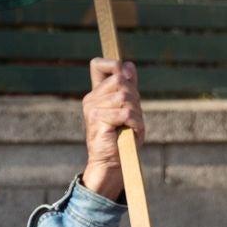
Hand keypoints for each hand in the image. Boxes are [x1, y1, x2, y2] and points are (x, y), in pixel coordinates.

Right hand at [80, 58, 144, 198]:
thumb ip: (128, 86)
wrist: (112, 162)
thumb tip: (128, 66)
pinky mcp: (97, 119)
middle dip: (134, 98)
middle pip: (120, 81)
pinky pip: (126, 112)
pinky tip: (129, 132)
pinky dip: (135, 123)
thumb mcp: (129, 107)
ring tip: (129, 126)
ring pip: (125, 97)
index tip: (126, 78)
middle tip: (131, 117)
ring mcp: (92, 108)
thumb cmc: (122, 136)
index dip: (115, 66)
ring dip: (135, 113)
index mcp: (96, 94)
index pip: (98, 64)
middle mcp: (91, 99)